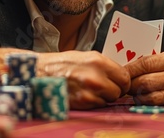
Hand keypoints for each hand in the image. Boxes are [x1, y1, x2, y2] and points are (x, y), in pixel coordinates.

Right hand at [0, 47, 130, 109]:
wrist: (38, 74)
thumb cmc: (59, 64)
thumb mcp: (84, 57)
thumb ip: (104, 65)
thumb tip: (119, 74)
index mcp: (98, 60)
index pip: (125, 76)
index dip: (122, 81)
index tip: (117, 82)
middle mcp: (96, 75)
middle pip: (120, 90)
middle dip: (113, 90)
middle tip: (102, 87)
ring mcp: (89, 90)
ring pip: (109, 100)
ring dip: (102, 98)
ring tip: (88, 90)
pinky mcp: (82, 103)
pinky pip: (97, 106)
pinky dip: (92, 103)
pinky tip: (81, 95)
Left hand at [124, 51, 163, 104]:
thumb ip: (147, 61)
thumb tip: (123, 69)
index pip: (144, 64)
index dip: (128, 70)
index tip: (119, 72)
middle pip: (144, 81)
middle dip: (130, 84)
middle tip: (123, 84)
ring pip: (148, 94)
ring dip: (135, 94)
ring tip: (130, 90)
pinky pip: (155, 102)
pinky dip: (144, 100)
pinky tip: (140, 97)